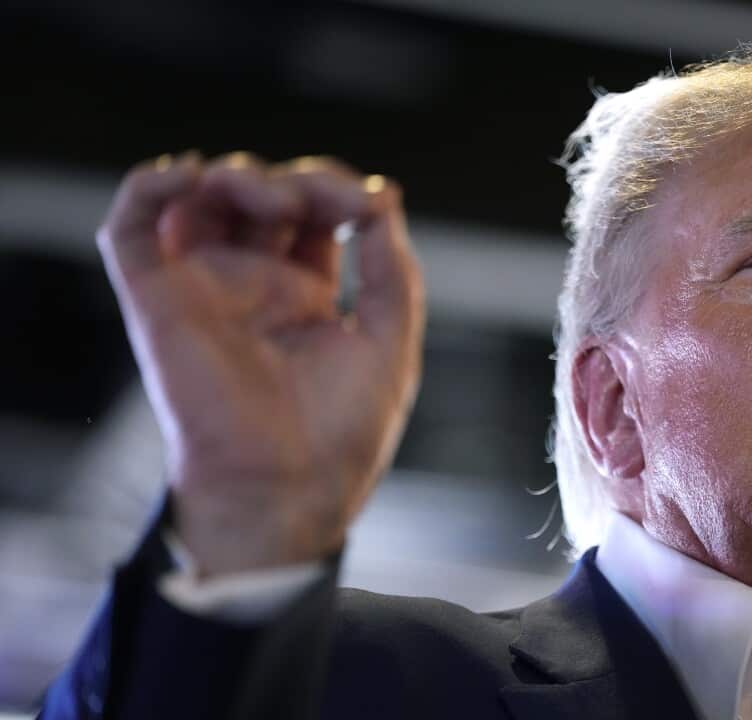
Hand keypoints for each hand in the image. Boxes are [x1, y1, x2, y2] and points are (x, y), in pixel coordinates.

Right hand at [97, 152, 425, 575]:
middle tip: (325, 202)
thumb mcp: (390, 340)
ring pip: (202, 196)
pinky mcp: (156, 297)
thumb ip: (391, 270)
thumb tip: (384, 199)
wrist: (288, 485)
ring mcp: (202, 287)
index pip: (314, 212)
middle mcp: (251, 284)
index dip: (340, 189)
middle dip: (298, 179)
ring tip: (274, 200)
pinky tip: (191, 175)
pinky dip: (153, 183)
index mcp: (306, 294)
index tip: (371, 204)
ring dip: (237, 174)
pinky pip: (132, 224)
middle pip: (261, 194)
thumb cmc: (341, 430)